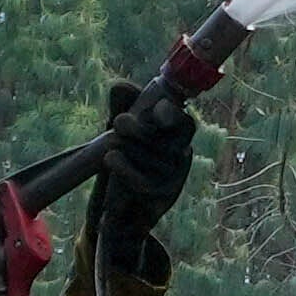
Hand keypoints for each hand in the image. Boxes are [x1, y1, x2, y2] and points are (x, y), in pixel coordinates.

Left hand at [91, 74, 198, 243]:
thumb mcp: (121, 133)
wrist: (123, 210)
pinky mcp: (162, 198)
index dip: (173, 116)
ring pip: (154, 158)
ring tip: (112, 148)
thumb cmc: (125, 162)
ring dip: (129, 149)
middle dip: (140, 129)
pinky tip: (110, 158)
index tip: (158, 110)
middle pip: (166, 140)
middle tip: (118, 121)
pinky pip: (144, 181)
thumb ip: (122, 106)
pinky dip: (125, 168)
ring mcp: (173, 179)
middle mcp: (180, 156)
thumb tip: (119, 85)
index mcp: (175, 136)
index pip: (185, 124)